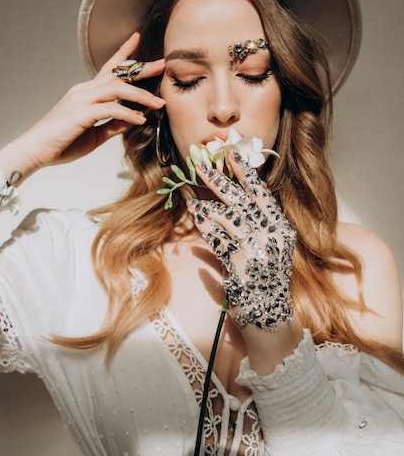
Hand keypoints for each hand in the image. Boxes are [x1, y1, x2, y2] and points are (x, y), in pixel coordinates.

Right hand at [0, 32, 165, 180]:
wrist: (35, 151)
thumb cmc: (62, 143)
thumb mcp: (95, 134)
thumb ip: (114, 125)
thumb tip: (134, 119)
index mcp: (86, 93)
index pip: (108, 68)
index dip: (124, 53)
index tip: (137, 38)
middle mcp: (84, 91)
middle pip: (117, 73)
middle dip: (142, 68)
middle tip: (163, 64)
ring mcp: (81, 100)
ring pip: (116, 88)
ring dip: (140, 94)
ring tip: (159, 103)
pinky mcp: (80, 113)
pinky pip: (110, 109)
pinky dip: (128, 113)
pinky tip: (140, 120)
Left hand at [186, 152, 294, 330]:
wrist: (270, 316)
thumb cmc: (269, 281)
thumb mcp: (273, 250)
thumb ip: (260, 227)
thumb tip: (235, 204)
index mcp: (282, 230)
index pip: (263, 195)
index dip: (247, 174)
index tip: (233, 155)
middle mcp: (271, 237)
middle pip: (242, 201)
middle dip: (221, 181)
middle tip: (202, 165)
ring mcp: (256, 250)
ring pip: (228, 218)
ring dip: (207, 204)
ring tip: (191, 194)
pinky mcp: (240, 265)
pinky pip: (218, 240)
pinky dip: (206, 227)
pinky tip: (195, 216)